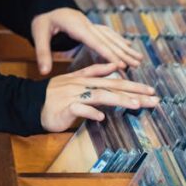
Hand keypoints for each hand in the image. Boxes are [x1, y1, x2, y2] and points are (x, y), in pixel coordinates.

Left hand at [31, 7, 142, 74]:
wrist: (45, 4)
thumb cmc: (42, 20)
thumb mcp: (38, 34)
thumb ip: (42, 52)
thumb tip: (43, 72)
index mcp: (76, 27)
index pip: (95, 42)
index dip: (108, 53)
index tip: (121, 64)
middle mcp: (86, 24)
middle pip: (107, 40)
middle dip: (123, 52)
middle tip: (137, 64)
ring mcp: (90, 24)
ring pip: (111, 36)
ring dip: (125, 47)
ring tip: (139, 58)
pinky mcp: (90, 25)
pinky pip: (108, 33)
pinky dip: (119, 40)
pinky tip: (128, 46)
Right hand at [39, 62, 159, 131]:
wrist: (32, 103)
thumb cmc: (55, 95)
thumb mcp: (75, 80)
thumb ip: (94, 72)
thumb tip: (113, 66)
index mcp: (87, 80)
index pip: (114, 82)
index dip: (133, 85)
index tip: (151, 90)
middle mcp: (83, 85)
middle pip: (112, 87)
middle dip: (134, 92)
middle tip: (154, 97)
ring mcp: (74, 95)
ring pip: (100, 96)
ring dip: (118, 99)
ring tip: (136, 105)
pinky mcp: (65, 107)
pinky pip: (79, 109)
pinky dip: (89, 113)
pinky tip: (101, 118)